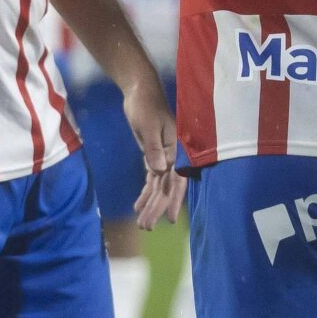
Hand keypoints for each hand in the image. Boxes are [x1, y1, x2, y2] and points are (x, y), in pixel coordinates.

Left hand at [123, 77, 185, 229]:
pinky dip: (145, 192)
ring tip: (142, 223)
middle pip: (166, 187)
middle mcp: (173, 156)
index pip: (177, 180)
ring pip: (158, 185)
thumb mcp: (148, 126)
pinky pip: (152, 178)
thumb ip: (153, 148)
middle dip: (157, 208)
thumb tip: (159, 171)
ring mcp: (164, 156)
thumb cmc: (146, 105)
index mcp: (177, 149)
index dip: (174, 201)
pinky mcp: (154, 154)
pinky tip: (138, 205)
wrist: (140, 90)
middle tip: (146, 227)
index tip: (170, 220)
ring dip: (150, 204)